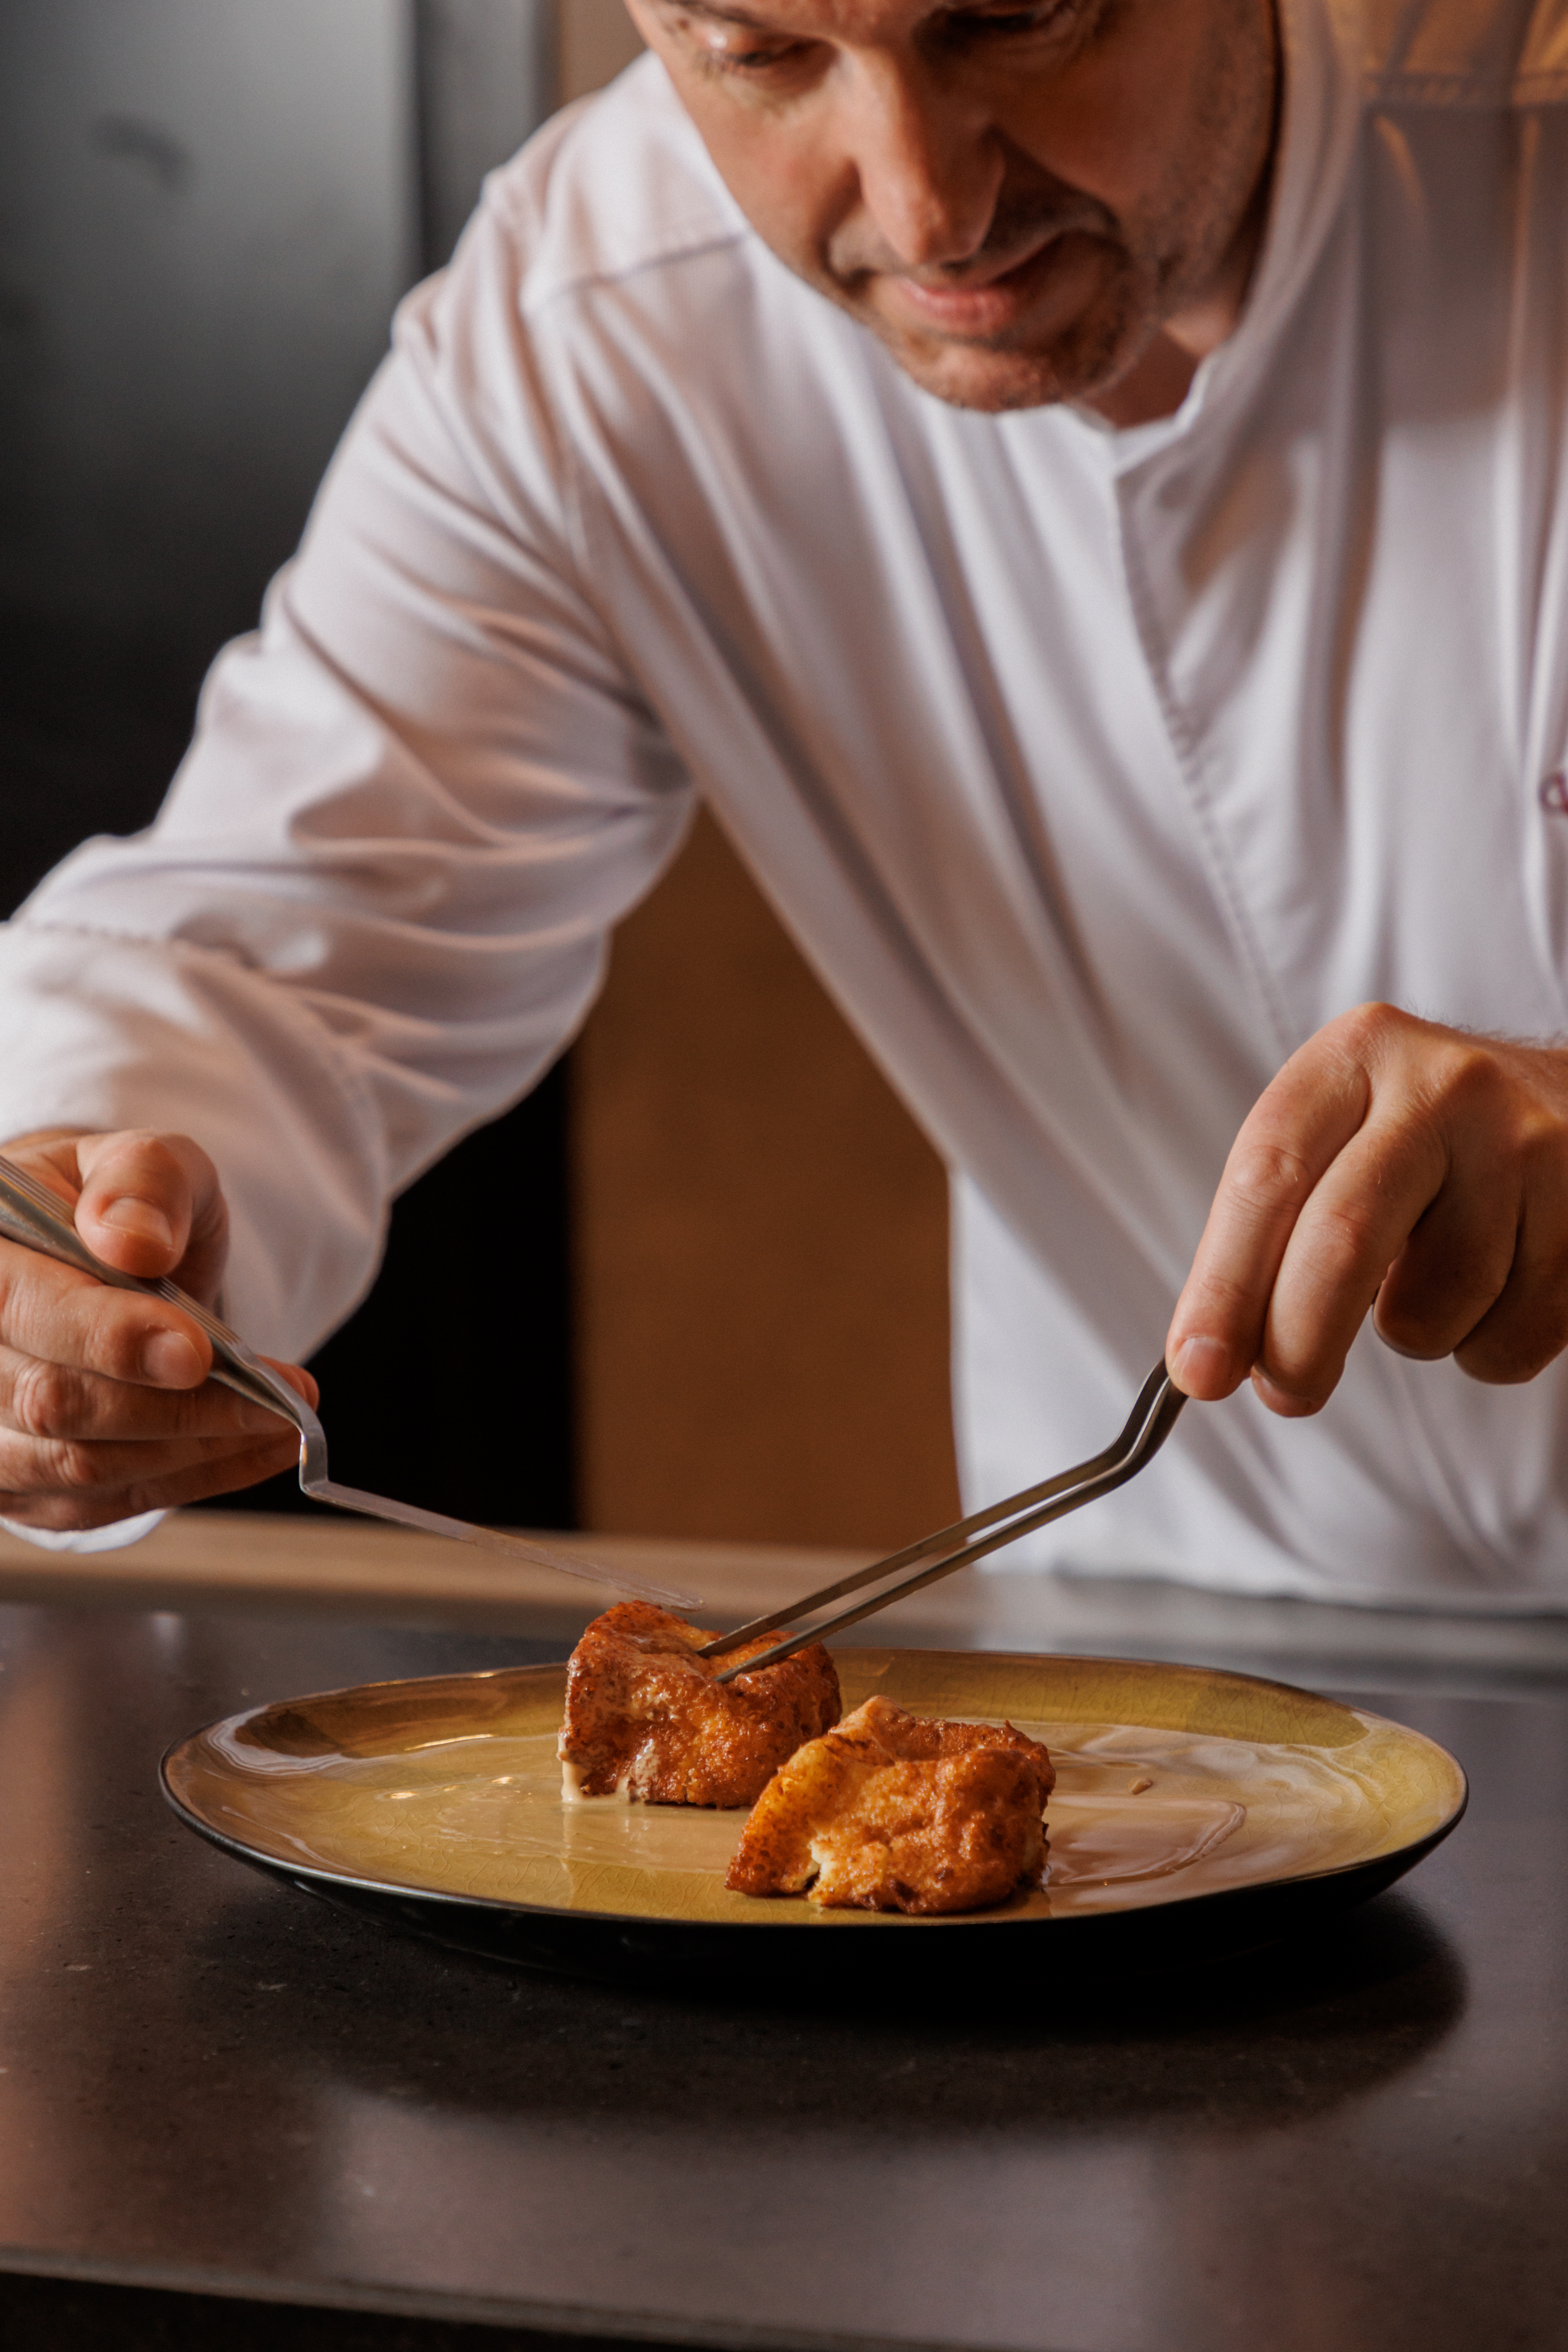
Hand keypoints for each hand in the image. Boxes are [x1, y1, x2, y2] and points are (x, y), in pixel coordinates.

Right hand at [0, 1129, 316, 1527]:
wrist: (91, 1257)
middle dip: (177, 1407)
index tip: (199, 1353)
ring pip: (81, 1466)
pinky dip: (192, 1480)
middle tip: (279, 1395)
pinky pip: (102, 1503)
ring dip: (195, 1449)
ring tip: (282, 1419)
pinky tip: (258, 1449)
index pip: (22, 1308)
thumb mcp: (142, 1160)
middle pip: (53, 1403)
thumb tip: (135, 1242)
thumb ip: (143, 1183)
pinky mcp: (20, 1484)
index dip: (109, 1338)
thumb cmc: (115, 1206)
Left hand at [1166, 1005, 1567, 1415]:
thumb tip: (1210, 1357)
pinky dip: (1482, 1348)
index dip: (1223, 1285)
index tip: (1198, 1368)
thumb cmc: (1425, 1143)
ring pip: (1432, 1305)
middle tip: (1282, 1395)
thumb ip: (1273, 1231)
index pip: (1268, 1177)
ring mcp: (1527, 1147)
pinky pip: (1508, 1339)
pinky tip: (1492, 1293)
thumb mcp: (1341, 1141)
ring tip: (1428, 1287)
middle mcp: (1443, 1087)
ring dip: (1412, 1336)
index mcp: (1357, 1057)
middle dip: (1297, 1341)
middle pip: (1344, 1238)